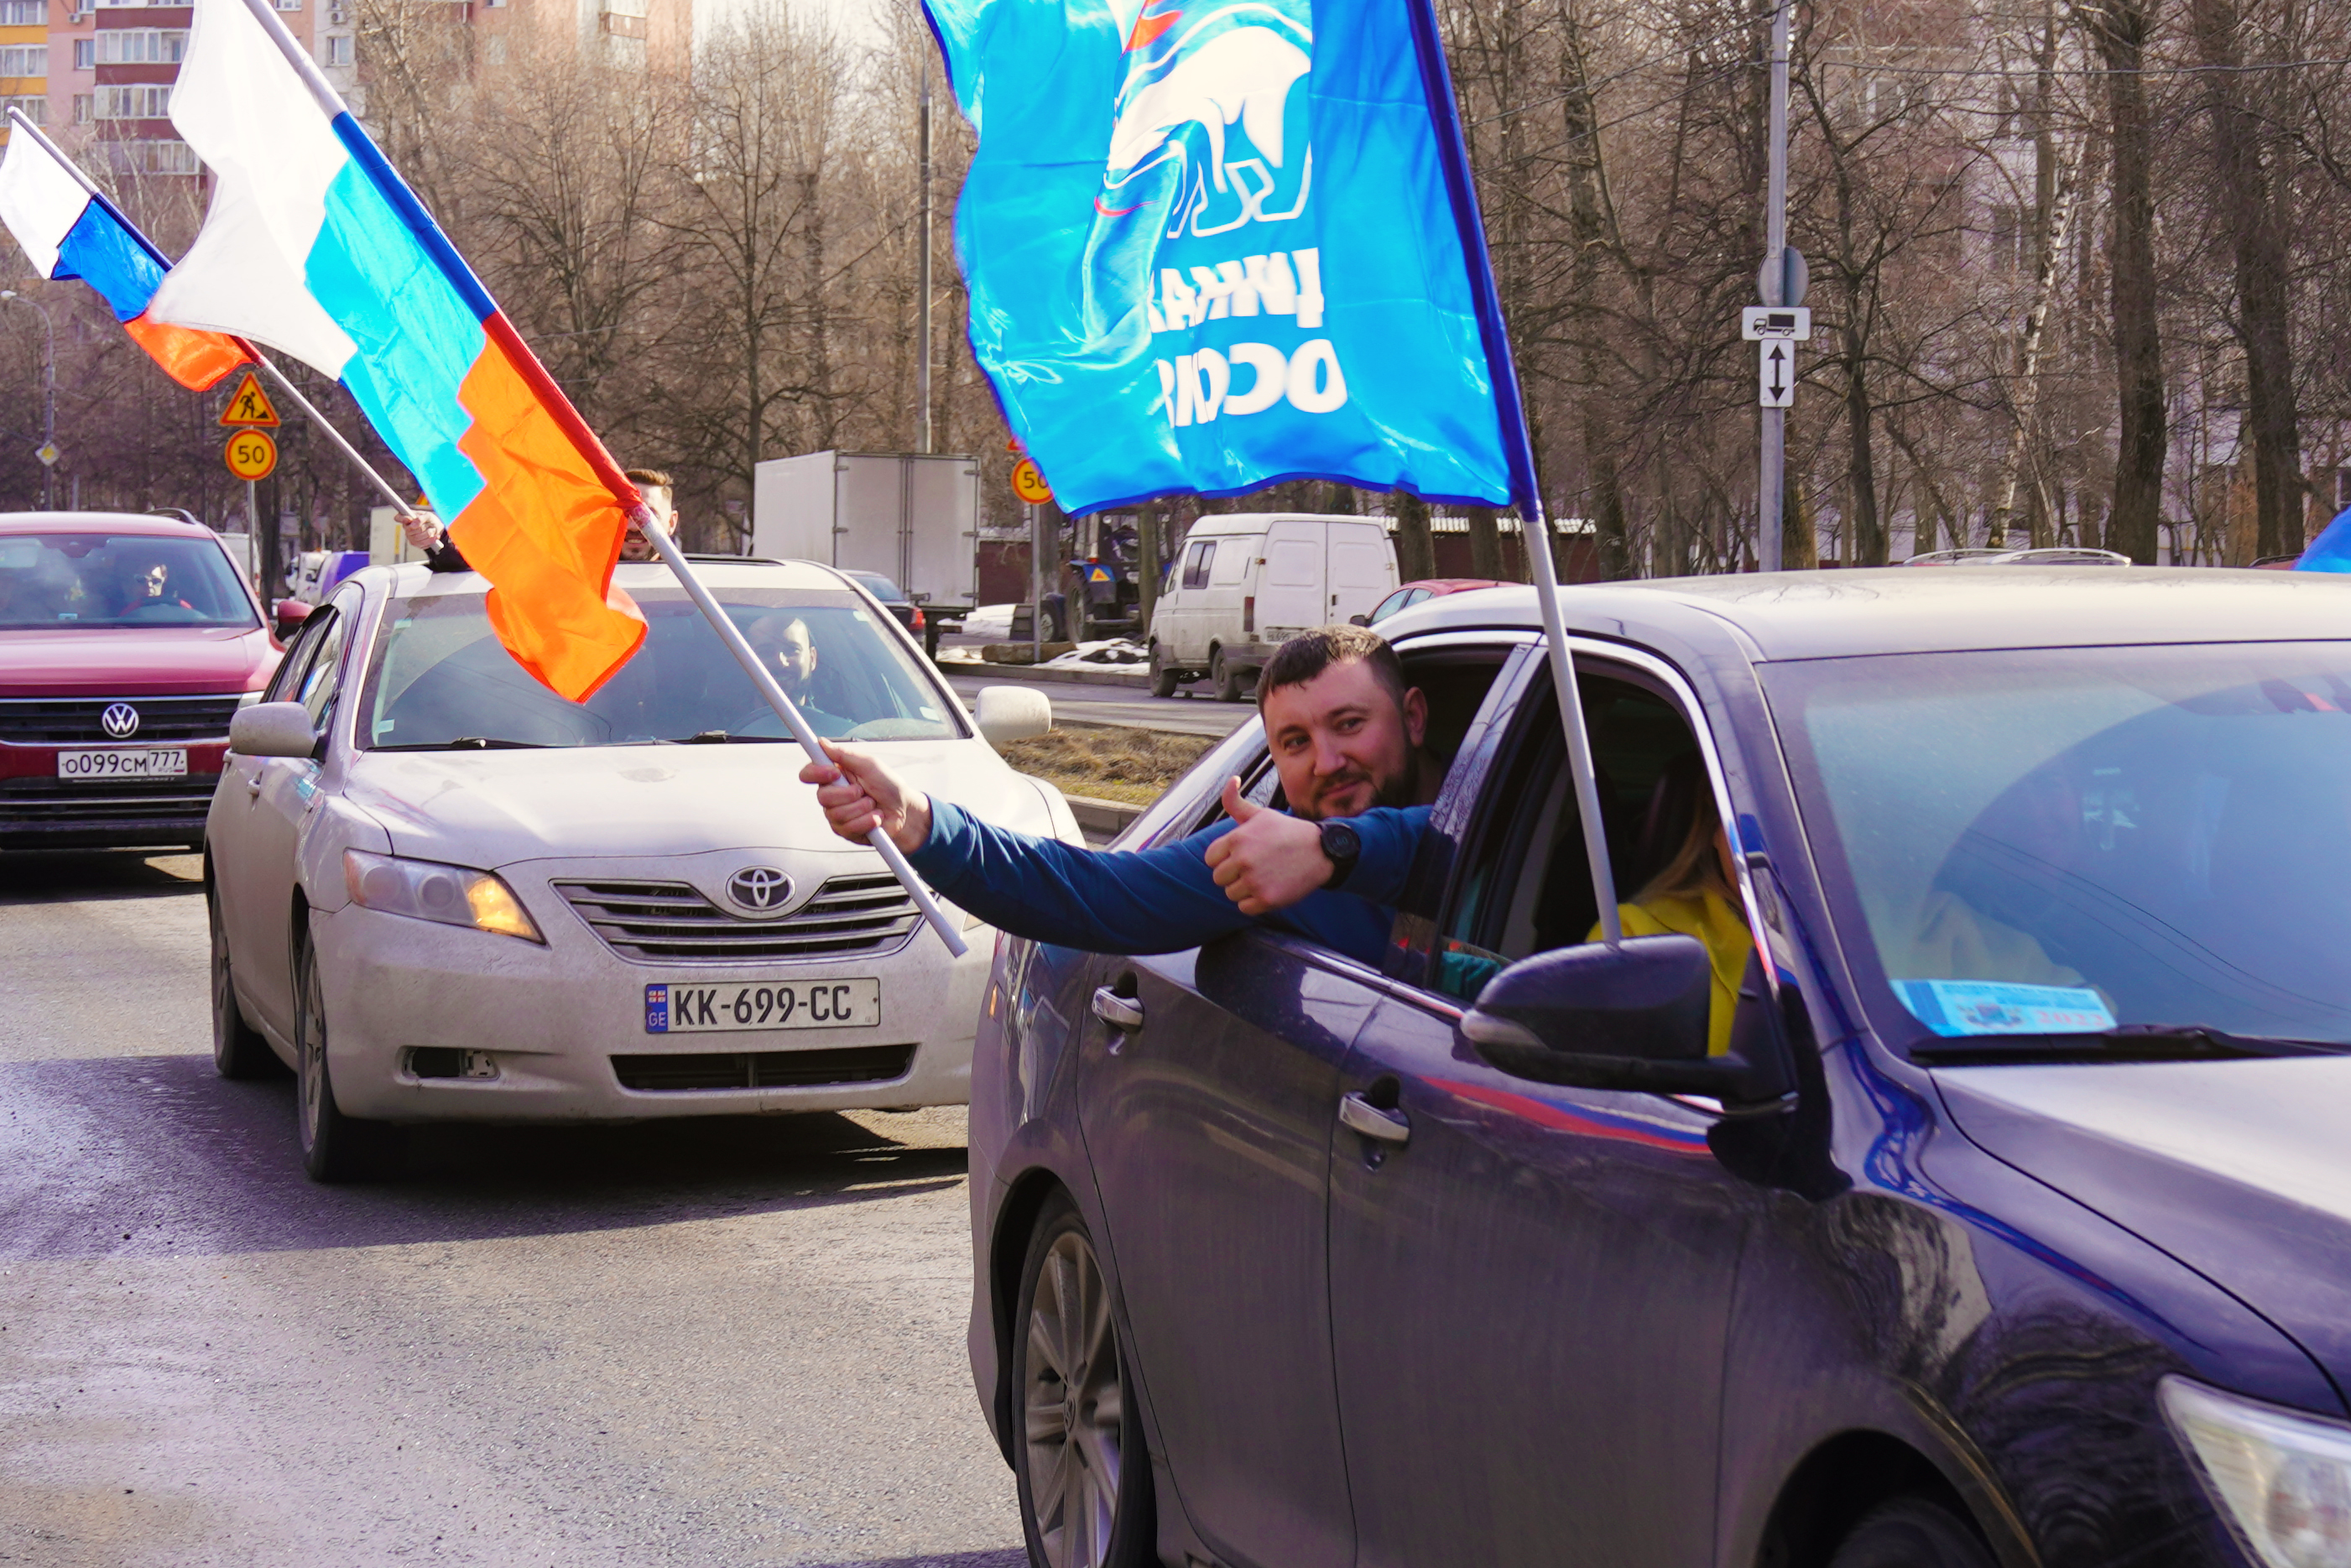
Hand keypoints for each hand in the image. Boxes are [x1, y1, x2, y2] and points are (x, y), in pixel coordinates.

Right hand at [399, 512, 441, 551]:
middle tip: (429, 524)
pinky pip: (423, 543)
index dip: (402, 519)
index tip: (409, 519)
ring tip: (433, 529)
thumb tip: (413, 525)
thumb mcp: (428, 515)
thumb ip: (421, 518)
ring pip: (418, 537)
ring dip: (429, 533)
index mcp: (407, 518)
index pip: (398, 517)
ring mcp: (410, 537)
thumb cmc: (430, 520)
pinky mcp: (416, 544)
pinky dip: (431, 539)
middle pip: (411, 530)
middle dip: (423, 527)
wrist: (437, 528)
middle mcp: (406, 528)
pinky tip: (435, 536)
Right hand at [799, 740, 931, 852]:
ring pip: (836, 814)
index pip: (809, 773)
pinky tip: (875, 817)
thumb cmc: (889, 786)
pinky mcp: (845, 831)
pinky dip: (867, 821)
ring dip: (862, 808)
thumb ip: (845, 755)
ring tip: (873, 804)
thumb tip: (822, 743)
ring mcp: (836, 814)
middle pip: (822, 797)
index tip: (834, 772)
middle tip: (864, 791)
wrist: (905, 811)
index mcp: (835, 775)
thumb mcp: (870, 765)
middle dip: (849, 794)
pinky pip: (848, 828)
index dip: (816, 773)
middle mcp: (832, 795)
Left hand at [1203, 777, 1334, 914]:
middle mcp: (1243, 860)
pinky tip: (1269, 888)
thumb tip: (1231, 779)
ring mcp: (1255, 881)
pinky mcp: (1267, 899)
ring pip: (1231, 894)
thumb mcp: (1260, 814)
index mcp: (1237, 839)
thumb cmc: (1287, 832)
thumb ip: (1236, 802)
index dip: (1224, 859)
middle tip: (1254, 868)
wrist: (1321, 851)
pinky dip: (1254, 903)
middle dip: (1233, 875)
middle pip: (1219, 878)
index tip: (1241, 856)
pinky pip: (1245, 908)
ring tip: (1263, 877)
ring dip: (1244, 889)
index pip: (1211, 859)